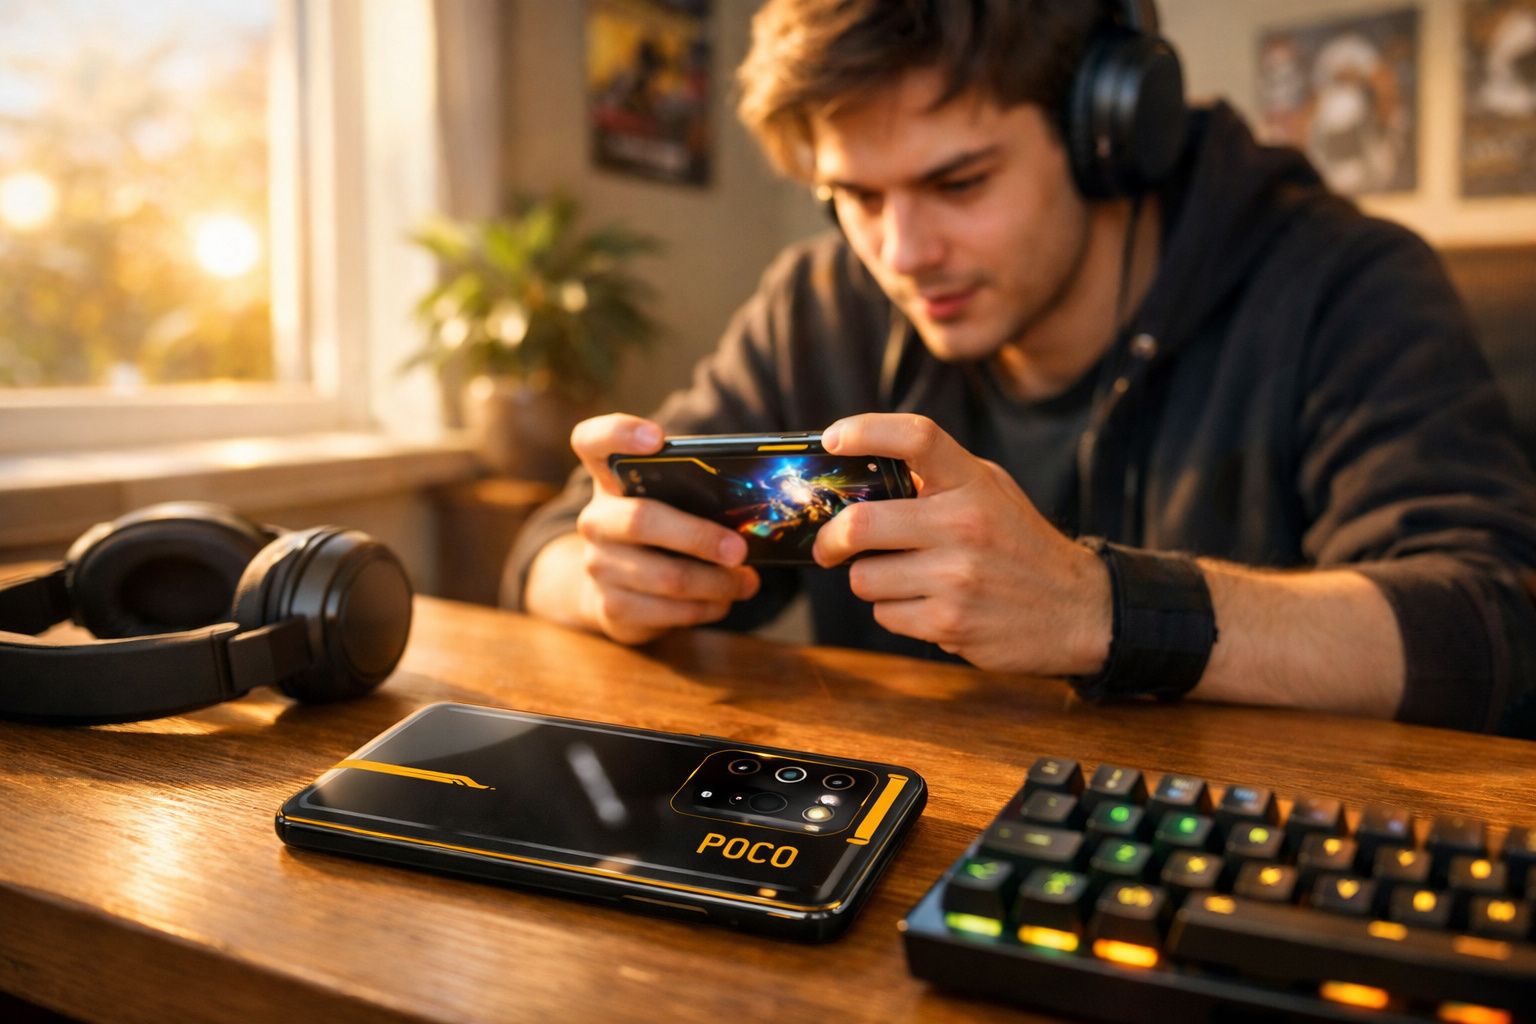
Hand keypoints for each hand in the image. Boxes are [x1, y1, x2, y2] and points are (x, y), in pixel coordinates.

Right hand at [551, 413, 758, 645]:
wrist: (615, 588)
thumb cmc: (661, 531)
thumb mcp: (672, 502)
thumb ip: (698, 492)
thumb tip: (755, 505)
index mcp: (610, 478)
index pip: (592, 441)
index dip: (620, 433)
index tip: (657, 438)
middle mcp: (596, 520)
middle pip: (641, 520)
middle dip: (699, 537)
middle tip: (740, 549)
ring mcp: (599, 565)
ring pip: (664, 577)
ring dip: (716, 583)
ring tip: (747, 582)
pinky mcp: (611, 608)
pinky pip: (666, 612)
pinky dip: (704, 608)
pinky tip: (722, 602)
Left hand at [812, 413, 1109, 675]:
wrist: (1078, 610)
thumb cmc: (1019, 544)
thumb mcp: (991, 491)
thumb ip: (938, 478)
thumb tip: (861, 473)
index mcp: (973, 483)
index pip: (916, 438)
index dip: (866, 431)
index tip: (832, 440)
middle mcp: (964, 526)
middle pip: (861, 523)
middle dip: (831, 539)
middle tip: (829, 546)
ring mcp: (957, 578)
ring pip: (864, 578)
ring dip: (872, 581)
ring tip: (906, 578)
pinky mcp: (950, 624)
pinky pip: (885, 615)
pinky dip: (895, 612)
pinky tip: (928, 604)